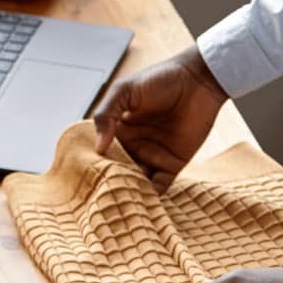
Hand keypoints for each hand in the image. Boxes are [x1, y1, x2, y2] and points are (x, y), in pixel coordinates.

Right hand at [93, 45, 227, 191]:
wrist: (198, 80)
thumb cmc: (160, 79)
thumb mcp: (125, 90)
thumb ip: (106, 114)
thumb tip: (99, 146)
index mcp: (117, 128)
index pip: (100, 151)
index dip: (93, 163)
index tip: (84, 177)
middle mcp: (132, 145)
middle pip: (117, 170)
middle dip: (110, 182)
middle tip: (100, 196)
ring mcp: (152, 155)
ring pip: (136, 181)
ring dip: (129, 191)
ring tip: (120, 203)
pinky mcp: (172, 164)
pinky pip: (160, 185)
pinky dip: (152, 196)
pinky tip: (143, 201)